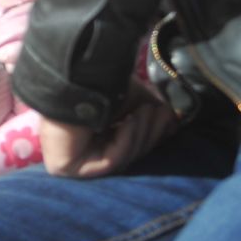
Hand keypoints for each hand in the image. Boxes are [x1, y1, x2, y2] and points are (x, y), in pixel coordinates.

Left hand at [39, 80, 178, 178]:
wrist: (74, 73)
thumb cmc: (100, 81)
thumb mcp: (133, 99)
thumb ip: (151, 114)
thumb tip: (173, 123)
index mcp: (91, 134)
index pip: (128, 144)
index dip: (152, 133)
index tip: (172, 119)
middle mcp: (79, 148)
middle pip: (128, 153)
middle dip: (149, 133)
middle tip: (165, 114)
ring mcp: (72, 160)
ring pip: (122, 158)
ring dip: (140, 132)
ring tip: (146, 110)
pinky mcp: (67, 166)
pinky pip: (108, 161)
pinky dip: (124, 141)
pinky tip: (130, 121)